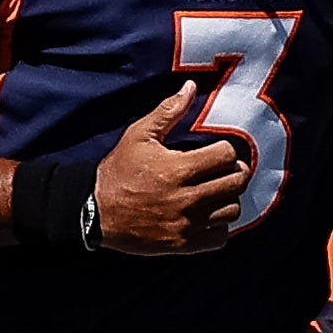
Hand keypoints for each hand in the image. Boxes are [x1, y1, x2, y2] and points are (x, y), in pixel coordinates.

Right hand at [88, 84, 254, 255]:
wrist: (96, 211)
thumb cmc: (119, 170)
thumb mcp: (139, 135)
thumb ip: (168, 111)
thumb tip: (190, 87)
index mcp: (179, 168)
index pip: (227, 155)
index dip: (225, 150)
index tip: (216, 152)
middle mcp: (187, 198)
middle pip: (236, 183)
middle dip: (234, 172)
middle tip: (224, 171)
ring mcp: (187, 224)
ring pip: (233, 210)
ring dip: (228, 199)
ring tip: (216, 193)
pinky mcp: (183, 244)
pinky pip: (220, 237)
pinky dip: (219, 227)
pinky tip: (208, 216)